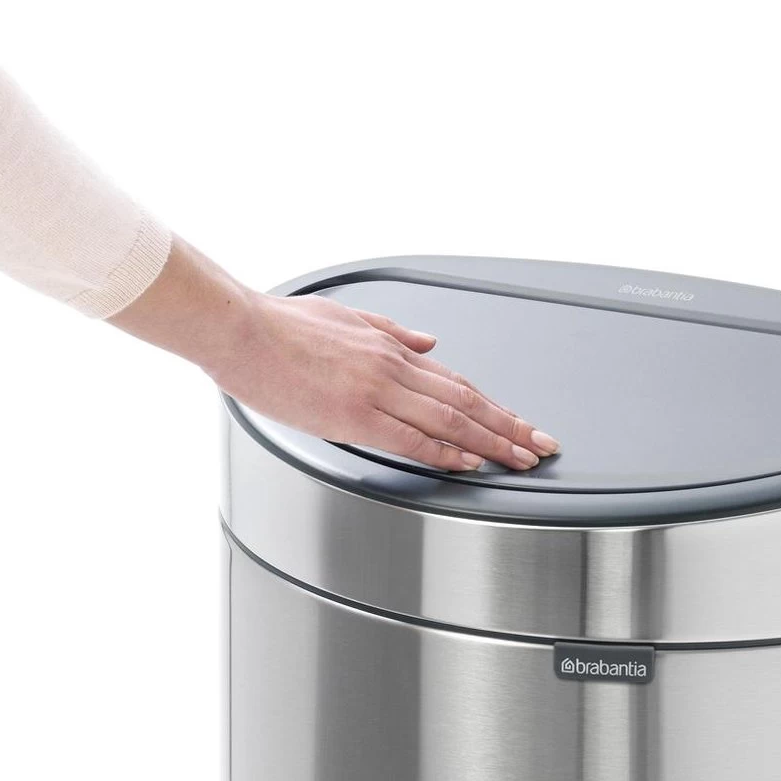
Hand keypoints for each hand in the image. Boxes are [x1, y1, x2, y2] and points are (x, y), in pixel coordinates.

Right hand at [110, 238, 559, 470]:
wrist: (239, 329)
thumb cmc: (282, 325)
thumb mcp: (348, 318)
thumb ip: (393, 332)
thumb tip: (429, 342)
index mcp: (391, 349)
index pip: (459, 382)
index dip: (496, 406)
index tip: (521, 423)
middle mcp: (392, 369)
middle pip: (467, 402)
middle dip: (510, 427)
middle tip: (541, 447)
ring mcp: (375, 393)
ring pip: (449, 420)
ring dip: (490, 442)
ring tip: (519, 459)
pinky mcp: (352, 417)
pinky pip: (410, 439)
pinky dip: (444, 452)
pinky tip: (468, 463)